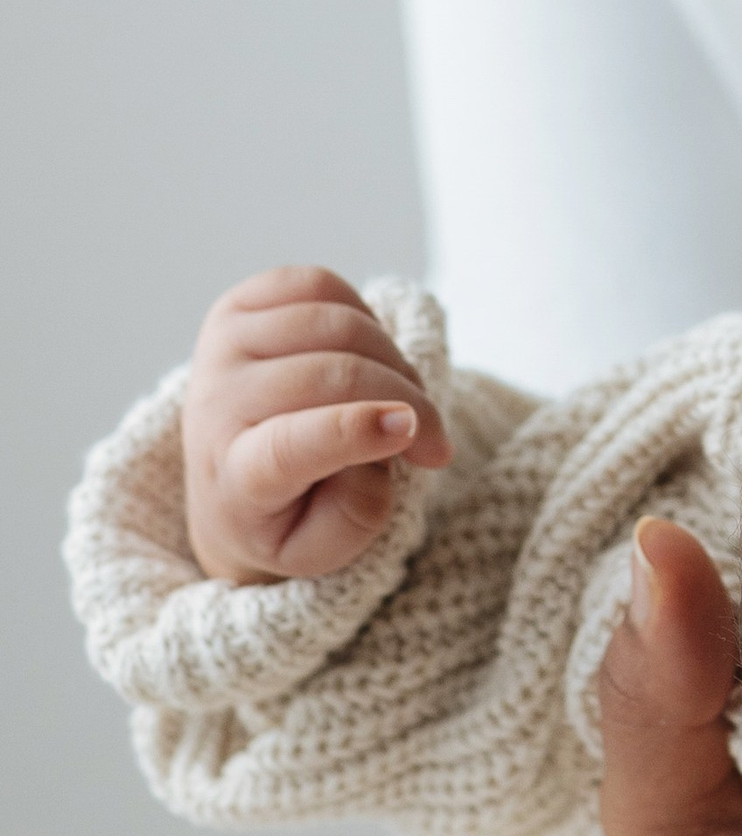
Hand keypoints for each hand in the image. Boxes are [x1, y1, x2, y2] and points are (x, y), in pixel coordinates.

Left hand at [181, 264, 451, 584]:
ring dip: (391, 361)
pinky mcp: (237, 305)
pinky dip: (361, 314)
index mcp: (230, 477)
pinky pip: (321, 285)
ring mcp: (221, 346)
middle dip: (404, 400)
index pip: (284, 448)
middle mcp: (213, 404)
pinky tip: (363, 355)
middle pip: (331, 378)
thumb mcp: (322, 550)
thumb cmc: (285, 516)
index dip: (350, 432)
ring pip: (336, 325)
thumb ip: (360, 511)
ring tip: (398, 400)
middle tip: (433, 441)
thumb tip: (389, 434)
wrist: (228, 479)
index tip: (410, 429)